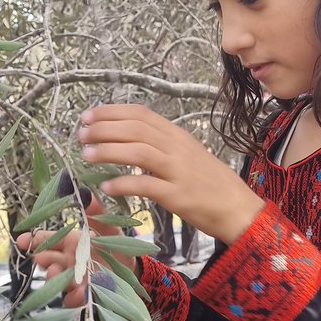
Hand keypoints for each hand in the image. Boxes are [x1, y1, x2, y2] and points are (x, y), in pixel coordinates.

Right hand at [14, 194, 133, 309]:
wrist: (130, 271)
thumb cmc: (115, 247)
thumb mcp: (109, 228)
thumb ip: (97, 212)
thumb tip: (86, 192)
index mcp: (69, 242)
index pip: (46, 240)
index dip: (33, 240)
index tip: (22, 240)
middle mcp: (67, 261)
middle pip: (47, 260)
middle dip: (42, 259)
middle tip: (41, 258)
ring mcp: (73, 279)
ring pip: (56, 280)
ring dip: (55, 278)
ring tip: (57, 273)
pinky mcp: (82, 295)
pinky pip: (72, 299)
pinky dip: (74, 297)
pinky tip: (80, 293)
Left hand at [78, 104, 263, 245]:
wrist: (238, 208)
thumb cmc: (210, 184)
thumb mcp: (188, 155)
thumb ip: (162, 146)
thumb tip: (129, 140)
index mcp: (178, 135)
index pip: (141, 114)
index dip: (112, 112)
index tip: (89, 115)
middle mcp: (177, 148)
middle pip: (135, 129)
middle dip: (104, 129)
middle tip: (81, 134)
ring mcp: (178, 171)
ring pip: (137, 152)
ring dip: (108, 151)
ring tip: (87, 155)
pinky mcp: (177, 196)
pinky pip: (145, 185)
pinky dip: (122, 184)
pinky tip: (105, 186)